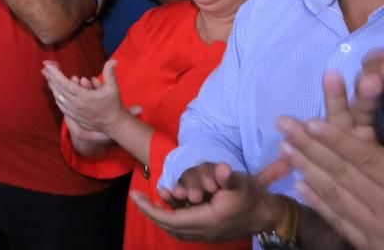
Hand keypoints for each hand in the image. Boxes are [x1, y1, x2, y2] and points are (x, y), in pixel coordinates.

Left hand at [42, 58, 128, 136]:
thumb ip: (110, 73)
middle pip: (58, 89)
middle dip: (50, 76)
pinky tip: (54, 89)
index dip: (55, 74)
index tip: (48, 65)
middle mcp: (76, 104)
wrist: (114, 124)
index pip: (65, 84)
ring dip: (52, 85)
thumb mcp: (113, 88)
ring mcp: (73, 111)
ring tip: (47, 75)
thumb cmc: (114, 105)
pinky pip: (60, 104)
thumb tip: (114, 60)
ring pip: (58, 97)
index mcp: (84, 97)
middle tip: (45, 66)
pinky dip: (56, 95)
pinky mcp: (73, 116)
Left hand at [132, 161, 290, 241]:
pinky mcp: (209, 233)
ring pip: (175, 230)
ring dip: (160, 216)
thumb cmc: (252, 196)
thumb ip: (228, 177)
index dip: (151, 209)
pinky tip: (166, 206)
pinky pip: (183, 230)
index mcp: (208, 220)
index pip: (171, 219)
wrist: (268, 215)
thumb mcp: (241, 183)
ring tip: (148, 200)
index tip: (135, 195)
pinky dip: (171, 219)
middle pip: (168, 226)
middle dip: (151, 211)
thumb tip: (221, 168)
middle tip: (137, 197)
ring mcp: (207, 235)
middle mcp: (204, 231)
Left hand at [272, 64, 383, 248]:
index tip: (312, 121)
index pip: (368, 159)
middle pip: (345, 174)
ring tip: (284, 147)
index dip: (339, 140)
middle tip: (282, 123)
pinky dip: (320, 204)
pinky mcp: (370, 246)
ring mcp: (378, 231)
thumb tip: (368, 118)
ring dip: (309, 170)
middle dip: (312, 147)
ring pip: (338, 196)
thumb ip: (383, 151)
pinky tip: (300, 186)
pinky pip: (342, 224)